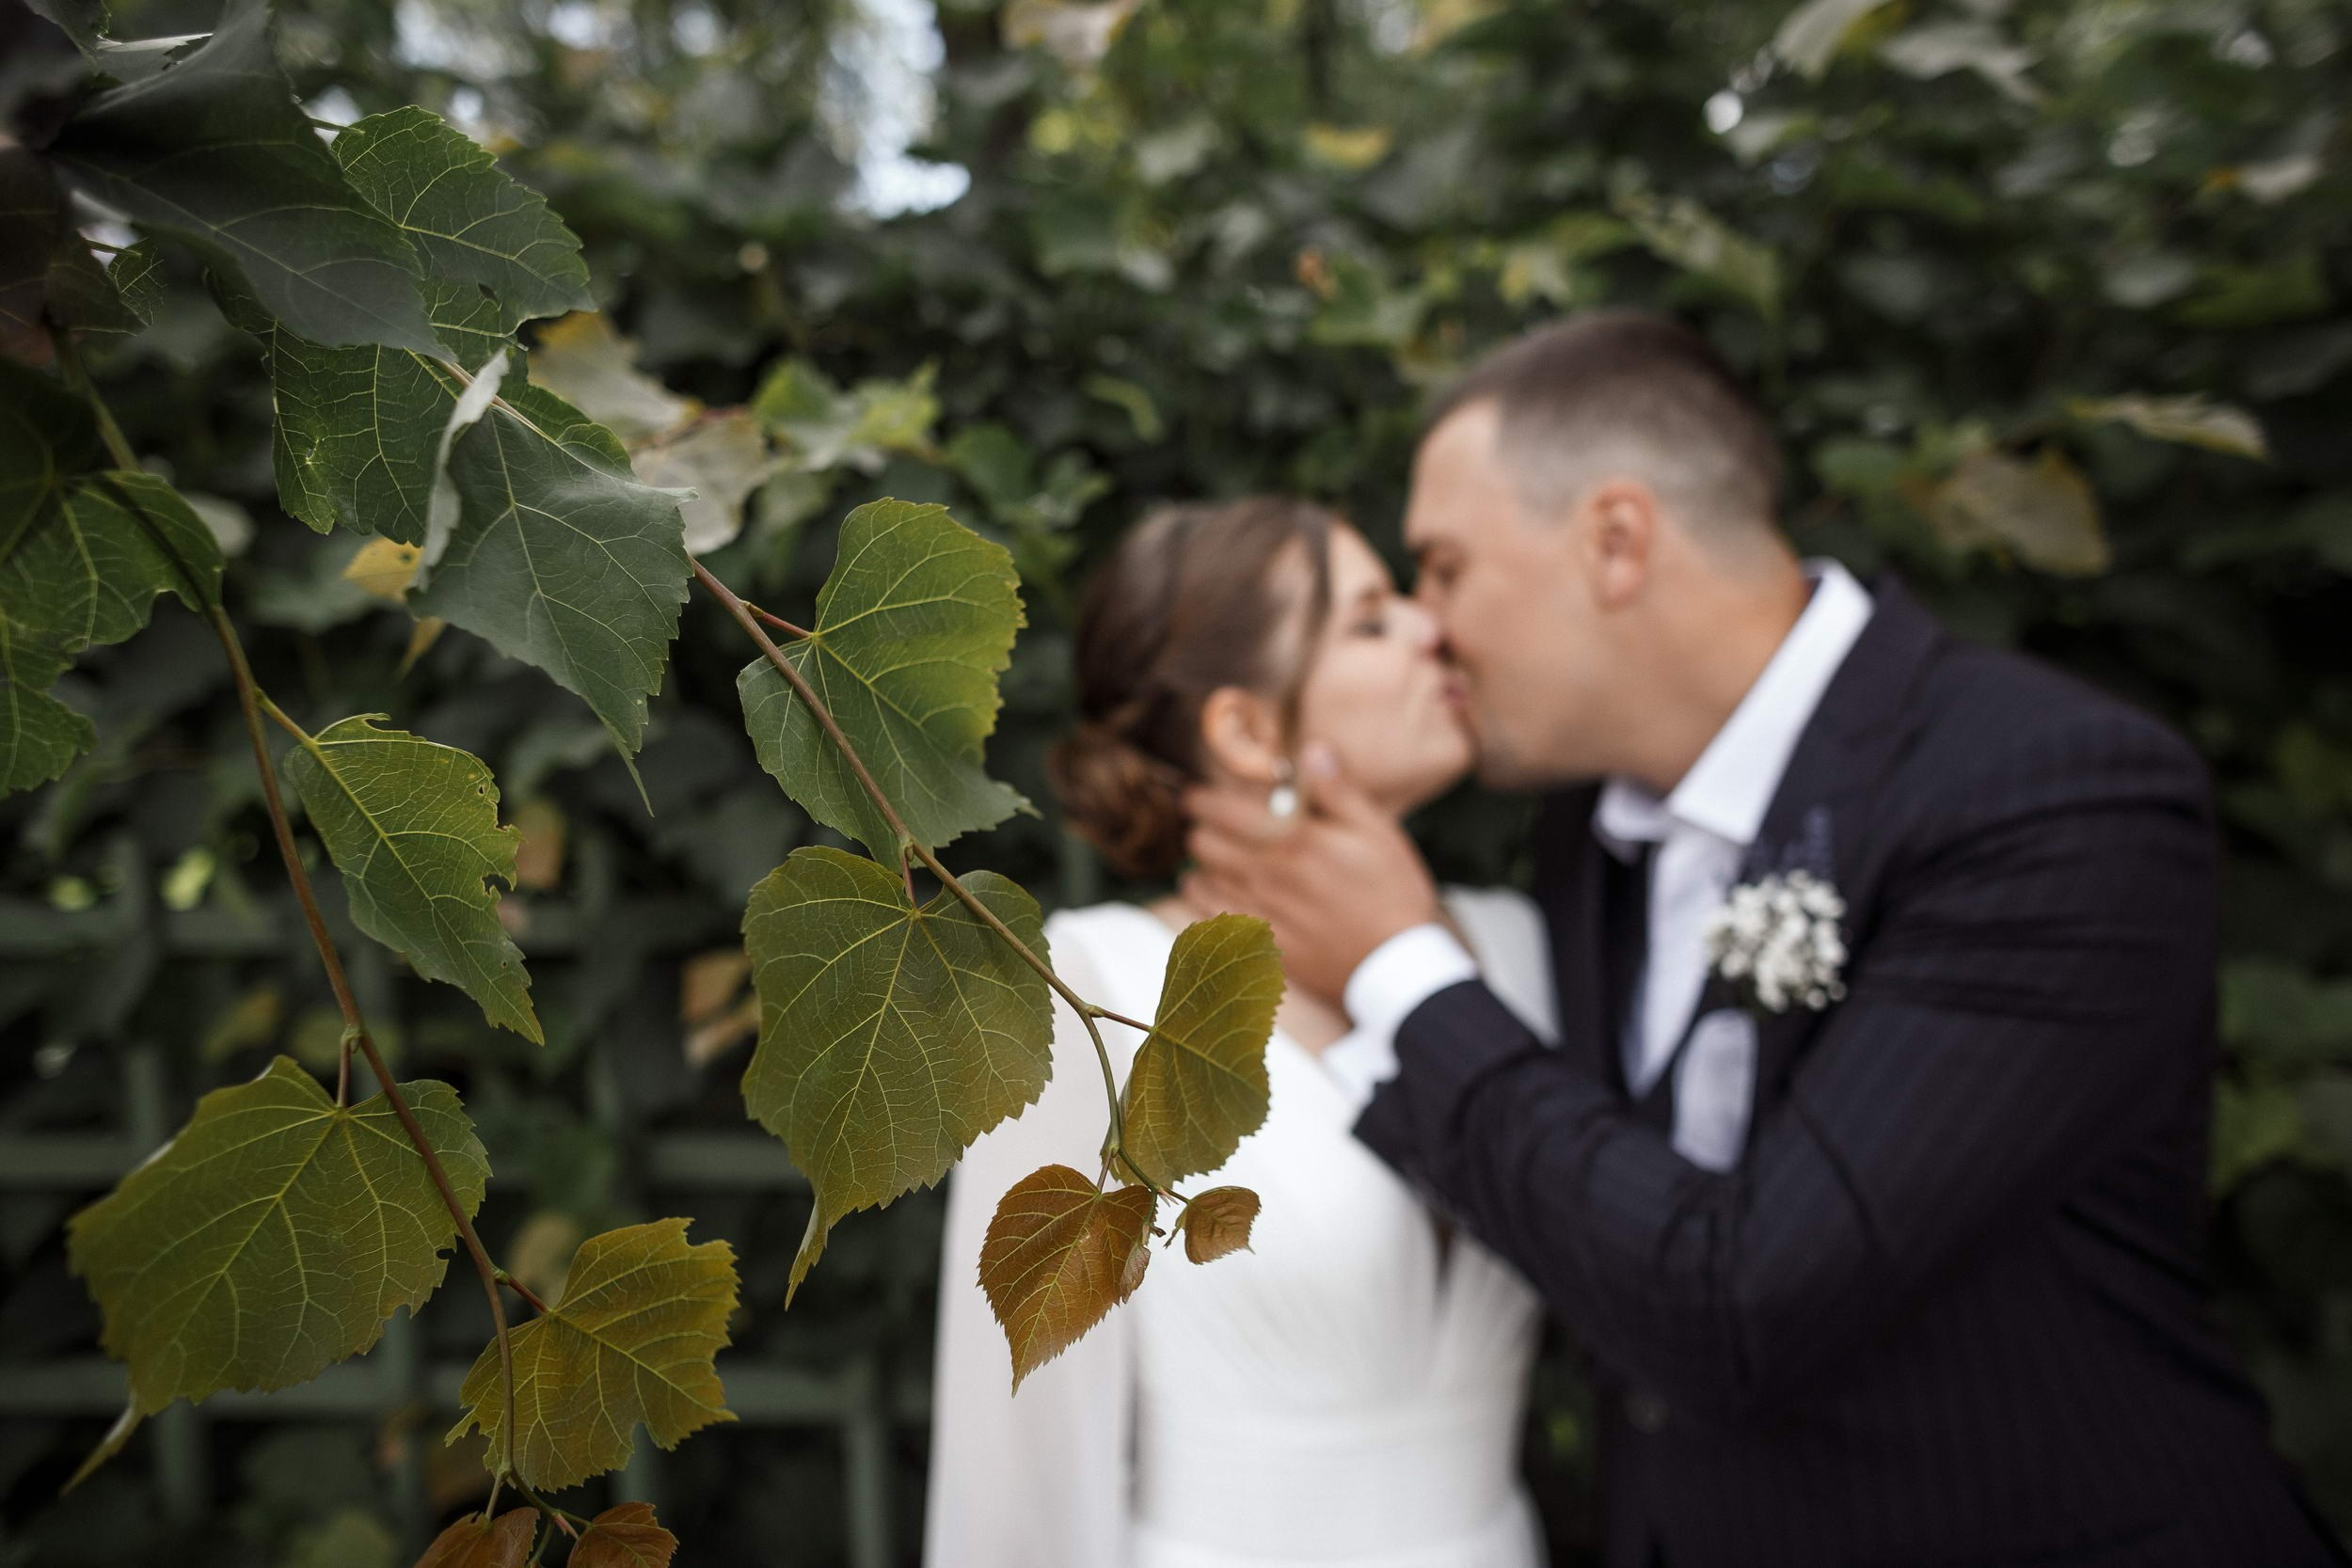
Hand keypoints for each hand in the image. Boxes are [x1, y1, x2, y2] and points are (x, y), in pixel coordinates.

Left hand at [1183, 745, 1442, 1003]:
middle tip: (1211, 827)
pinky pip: (1210, 921)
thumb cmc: (1392, 891)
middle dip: (1202, 830)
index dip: (1201, 799)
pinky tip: (1220, 898)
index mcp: (1292, 841)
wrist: (1396, 965)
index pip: (1221, 811)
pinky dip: (1206, 905)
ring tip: (1215, 861)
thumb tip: (1310, 749)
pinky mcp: (1260, 947)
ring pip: (1199, 883)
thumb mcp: (1377, 831)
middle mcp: (1266, 876)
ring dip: (1202, 867)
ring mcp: (1259, 914)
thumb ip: (1338, 789)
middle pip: (1202, 846)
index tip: (1198, 796)